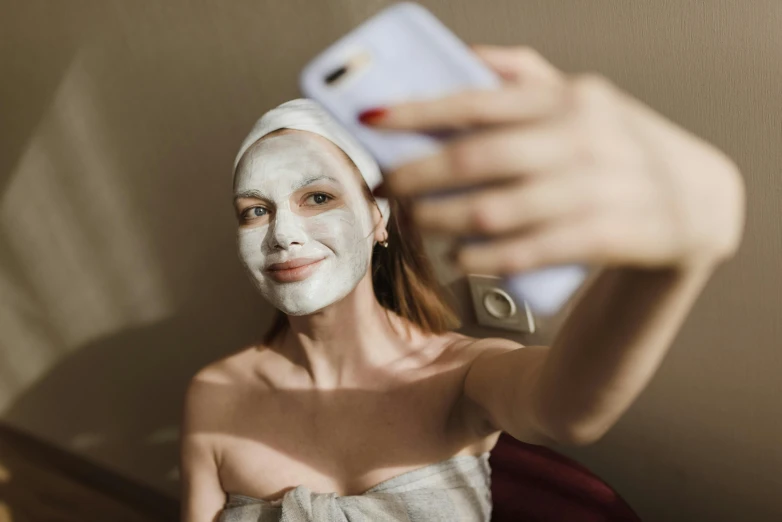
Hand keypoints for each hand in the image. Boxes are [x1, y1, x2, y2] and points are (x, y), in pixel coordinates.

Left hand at [364, 46, 744, 273]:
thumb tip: (461, 59)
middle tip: (386, 188)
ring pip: (491, 210)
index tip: (372, 120)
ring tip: (417, 224)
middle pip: (474, 159)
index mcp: (568, 98)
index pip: (477, 101)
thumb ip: (524, 76)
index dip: (417, 112)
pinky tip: (459, 258)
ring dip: (440, 221)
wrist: (696, 201)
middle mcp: (579, 139)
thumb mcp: (584, 98)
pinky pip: (524, 252)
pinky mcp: (601, 237)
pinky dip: (481, 258)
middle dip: (416, 176)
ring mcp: (592, 189)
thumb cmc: (620, 146)